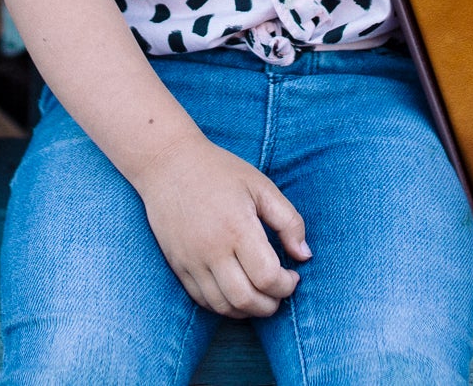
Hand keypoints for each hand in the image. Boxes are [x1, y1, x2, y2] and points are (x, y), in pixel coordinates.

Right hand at [133, 138, 311, 317]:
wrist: (167, 163)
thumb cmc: (218, 171)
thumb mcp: (261, 186)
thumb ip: (289, 221)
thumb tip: (304, 256)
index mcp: (237, 228)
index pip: (267, 277)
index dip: (286, 286)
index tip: (293, 276)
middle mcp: (212, 249)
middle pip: (246, 299)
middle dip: (271, 305)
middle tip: (279, 290)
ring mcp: (191, 260)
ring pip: (223, 306)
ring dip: (248, 310)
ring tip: (260, 295)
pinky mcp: (177, 265)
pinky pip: (202, 300)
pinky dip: (224, 306)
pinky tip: (236, 292)